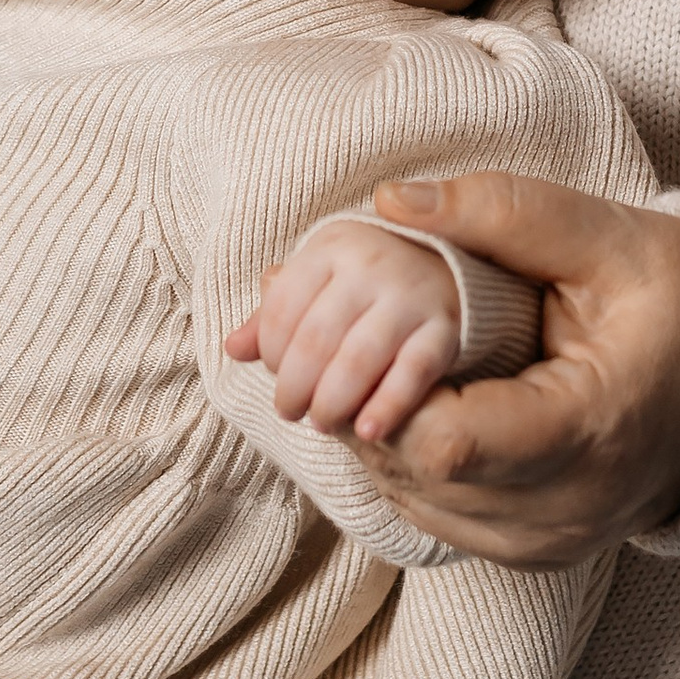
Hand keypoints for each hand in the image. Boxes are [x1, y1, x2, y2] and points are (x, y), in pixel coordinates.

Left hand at [228, 221, 463, 445]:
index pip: (283, 307)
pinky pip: (412, 373)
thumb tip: (233, 348)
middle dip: (295, 386)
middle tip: (292, 411)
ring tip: (323, 424)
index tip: (274, 375)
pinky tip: (367, 431)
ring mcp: (410, 295)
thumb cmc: (366, 282)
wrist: (447, 267)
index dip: (270, 352)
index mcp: (331, 247)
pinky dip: (387, 407)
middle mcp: (371, 264)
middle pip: (316, 338)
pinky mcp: (445, 327)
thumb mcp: (318, 281)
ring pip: (359, 359)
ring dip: (333, 403)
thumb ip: (274, 314)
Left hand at [343, 173, 679, 569]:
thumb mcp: (609, 236)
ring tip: (393, 357)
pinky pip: (432, 513)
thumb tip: (393, 201)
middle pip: (413, 471)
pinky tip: (425, 398)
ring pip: (409, 498)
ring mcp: (547, 544)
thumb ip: (503, 212)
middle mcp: (567, 511)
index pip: (446, 442)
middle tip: (358, 329)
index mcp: (590, 432)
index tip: (377, 326)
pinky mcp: (530, 554)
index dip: (387, 387)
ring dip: (381, 429)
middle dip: (369, 396)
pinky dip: (409, 458)